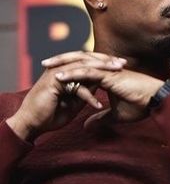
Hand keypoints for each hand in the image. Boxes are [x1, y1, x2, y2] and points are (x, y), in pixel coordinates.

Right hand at [6, 52, 125, 139]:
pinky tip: (98, 104)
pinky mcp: (53, 81)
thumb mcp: (74, 101)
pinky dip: (87, 95)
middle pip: (88, 59)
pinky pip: (75, 86)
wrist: (31, 124)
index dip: (105, 63)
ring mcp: (57, 72)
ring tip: (117, 74)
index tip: (121, 66)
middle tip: (123, 63)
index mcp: (67, 70)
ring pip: (83, 66)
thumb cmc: (51, 114)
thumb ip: (84, 91)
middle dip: (107, 61)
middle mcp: (62, 67)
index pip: (89, 62)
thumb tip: (97, 86)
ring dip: (102, 70)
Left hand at [54, 65, 163, 121]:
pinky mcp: (109, 75)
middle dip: (60, 61)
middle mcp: (104, 70)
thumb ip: (100, 118)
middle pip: (78, 61)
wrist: (155, 101)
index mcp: (104, 76)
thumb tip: (86, 126)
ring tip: (46, 65)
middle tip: (44, 63)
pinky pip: (87, 72)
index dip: (68, 69)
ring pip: (80, 63)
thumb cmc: (139, 105)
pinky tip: (59, 76)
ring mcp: (106, 71)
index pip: (82, 69)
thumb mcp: (115, 115)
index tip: (53, 73)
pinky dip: (72, 73)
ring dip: (62, 64)